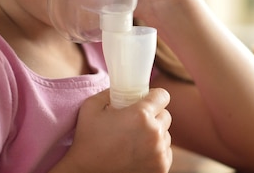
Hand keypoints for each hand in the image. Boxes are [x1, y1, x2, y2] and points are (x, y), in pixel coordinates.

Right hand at [55, 88, 172, 172]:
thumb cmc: (87, 141)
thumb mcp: (91, 107)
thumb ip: (110, 92)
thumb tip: (123, 87)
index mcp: (141, 115)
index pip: (163, 96)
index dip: (154, 96)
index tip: (146, 100)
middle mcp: (154, 134)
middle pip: (166, 115)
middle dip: (154, 116)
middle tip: (137, 122)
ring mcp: (159, 154)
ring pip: (166, 135)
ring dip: (155, 135)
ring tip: (135, 140)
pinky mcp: (161, 169)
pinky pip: (166, 153)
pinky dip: (156, 152)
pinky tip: (139, 153)